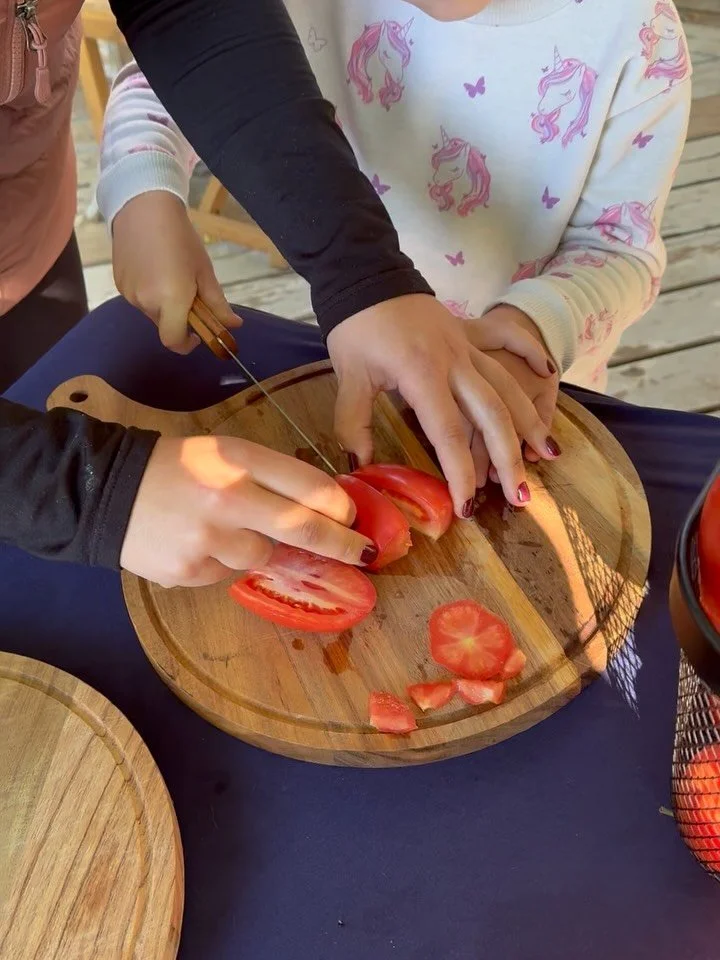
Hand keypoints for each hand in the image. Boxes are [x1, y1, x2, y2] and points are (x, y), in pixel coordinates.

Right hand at [112, 191, 239, 352]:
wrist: (144, 207)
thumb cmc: (182, 239)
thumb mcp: (205, 273)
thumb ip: (218, 305)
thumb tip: (234, 326)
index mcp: (170, 301)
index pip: (174, 342)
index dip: (187, 345)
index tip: (198, 336)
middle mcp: (145, 302)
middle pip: (164, 326)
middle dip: (179, 319)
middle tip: (189, 295)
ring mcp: (129, 294)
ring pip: (151, 312)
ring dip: (164, 305)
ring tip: (170, 276)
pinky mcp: (119, 284)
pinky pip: (138, 299)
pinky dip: (149, 294)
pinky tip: (154, 269)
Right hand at [120, 436, 375, 587]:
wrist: (105, 490)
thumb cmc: (178, 466)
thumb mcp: (226, 452)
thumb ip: (272, 475)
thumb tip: (325, 507)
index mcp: (239, 459)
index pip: (309, 485)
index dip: (341, 506)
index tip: (354, 518)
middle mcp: (228, 499)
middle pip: (303, 528)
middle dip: (341, 544)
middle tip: (364, 554)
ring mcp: (208, 541)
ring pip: (263, 556)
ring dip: (259, 547)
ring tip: (226, 529)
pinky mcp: (189, 572)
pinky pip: (226, 573)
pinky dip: (222, 561)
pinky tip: (197, 542)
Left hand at [327, 294, 556, 512]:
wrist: (366, 271)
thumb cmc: (355, 327)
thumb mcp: (348, 376)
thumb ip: (353, 422)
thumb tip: (360, 463)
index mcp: (422, 374)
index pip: (447, 432)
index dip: (459, 473)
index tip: (466, 507)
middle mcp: (454, 362)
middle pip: (492, 415)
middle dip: (509, 459)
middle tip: (520, 498)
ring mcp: (467, 346)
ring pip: (508, 387)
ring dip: (528, 423)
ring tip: (545, 457)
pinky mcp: (470, 333)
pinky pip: (507, 345)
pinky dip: (530, 357)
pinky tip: (549, 375)